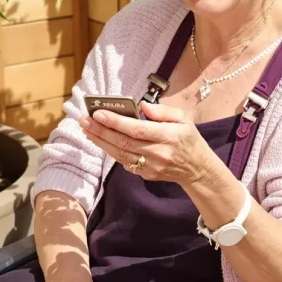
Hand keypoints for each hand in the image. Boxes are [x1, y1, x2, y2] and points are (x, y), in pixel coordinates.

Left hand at [79, 102, 215, 185]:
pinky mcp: (146, 175)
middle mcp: (158, 153)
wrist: (197, 169)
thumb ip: (163, 111)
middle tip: (84, 120)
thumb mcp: (183, 119)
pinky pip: (124, 162)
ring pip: (120, 154)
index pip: (137, 129)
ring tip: (87, 130)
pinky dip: (111, 151)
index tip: (98, 113)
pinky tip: (101, 141)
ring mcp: (151, 167)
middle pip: (124, 142)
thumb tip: (142, 106)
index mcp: (168, 136)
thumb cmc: (188, 140)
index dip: (116, 122)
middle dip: (101, 131)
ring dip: (101, 142)